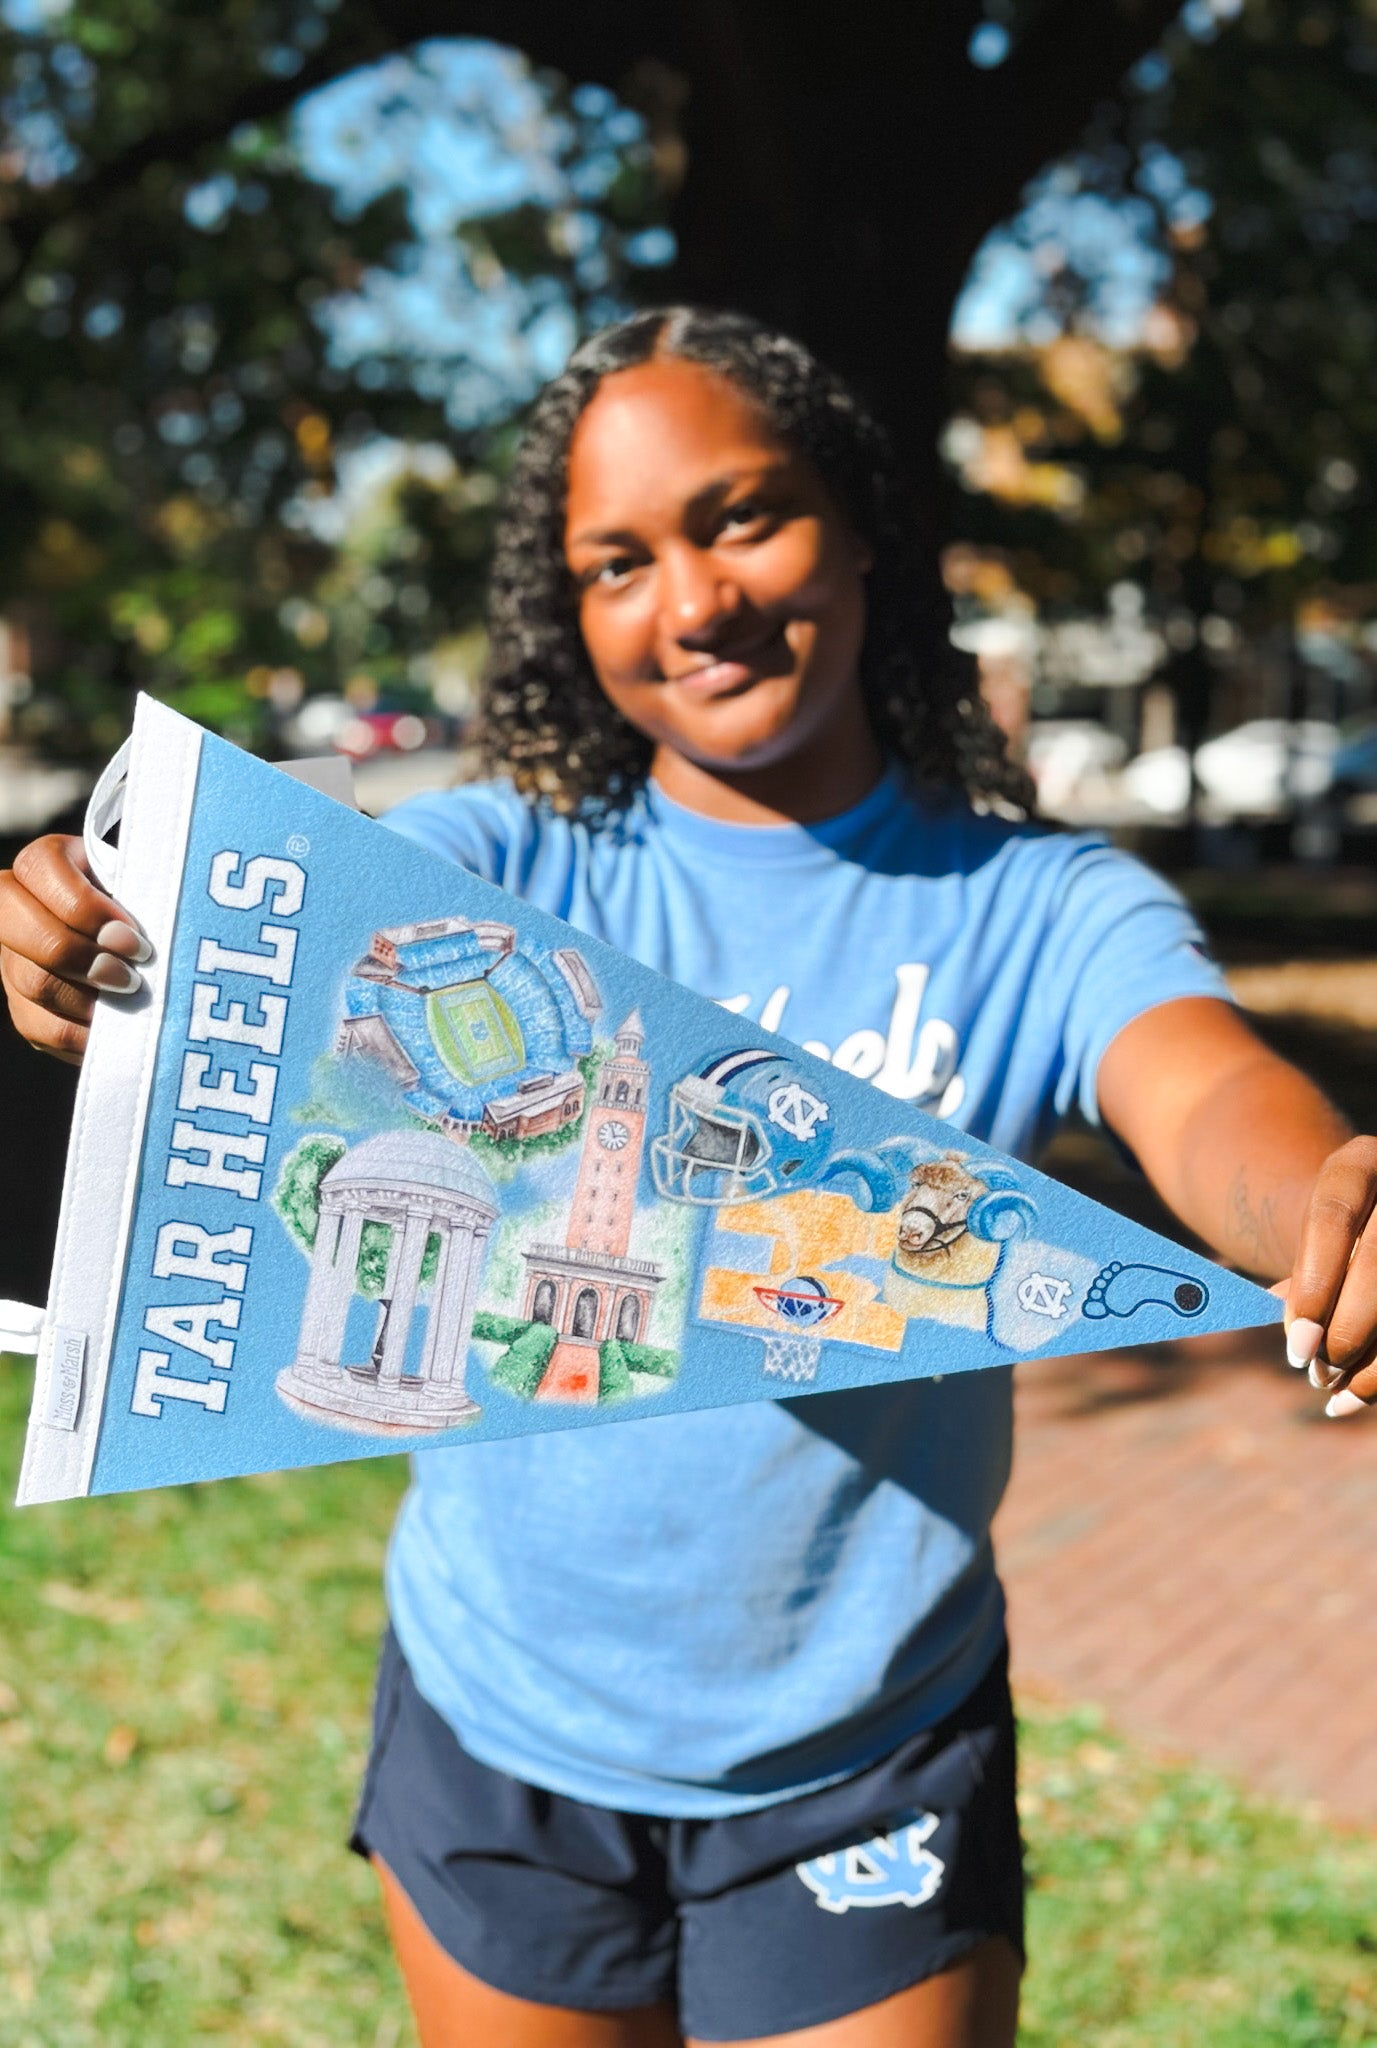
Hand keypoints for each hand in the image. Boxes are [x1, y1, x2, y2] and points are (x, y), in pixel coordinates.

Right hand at [0, 834, 149, 1065]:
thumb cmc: (143, 901)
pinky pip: (40, 1027)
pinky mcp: (23, 1004)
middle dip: (89, 961)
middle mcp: (14, 908)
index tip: (133, 937)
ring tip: (129, 1003)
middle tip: (131, 979)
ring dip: (88, 1001)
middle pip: (37, 936)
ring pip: (36, 984)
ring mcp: (12, 958)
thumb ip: (140, 893)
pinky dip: (81, 1035)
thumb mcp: (140, 883)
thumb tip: (145, 942)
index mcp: (44, 865)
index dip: (88, 908)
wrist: (135, 938)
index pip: (44, 871)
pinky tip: (115, 1032)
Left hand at [1281, 1136, 1376, 1418]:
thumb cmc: (1329, 1240)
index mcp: (1355, 1165)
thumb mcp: (1310, 1244)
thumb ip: (1297, 1279)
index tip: (1297, 1342)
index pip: (1333, 1216)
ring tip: (1335, 1392)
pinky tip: (1359, 1396)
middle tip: (1317, 1371)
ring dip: (1374, 1359)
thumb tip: (1267, 1326)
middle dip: (1348, 1327)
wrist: (1368, 1221)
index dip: (1314, 1282)